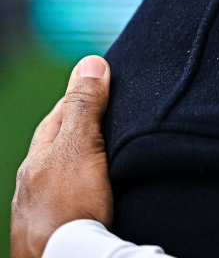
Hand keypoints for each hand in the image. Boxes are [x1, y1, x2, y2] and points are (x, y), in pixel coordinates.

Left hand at [11, 56, 113, 257]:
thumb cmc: (70, 206)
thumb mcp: (82, 147)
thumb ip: (86, 106)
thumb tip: (90, 61)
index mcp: (39, 155)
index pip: (61, 113)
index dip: (84, 95)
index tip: (107, 83)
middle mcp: (31, 180)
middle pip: (58, 144)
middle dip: (81, 128)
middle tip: (113, 116)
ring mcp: (36, 208)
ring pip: (59, 173)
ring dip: (80, 162)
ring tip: (107, 158)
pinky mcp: (46, 232)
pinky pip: (65, 200)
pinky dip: (79, 190)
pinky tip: (93, 198)